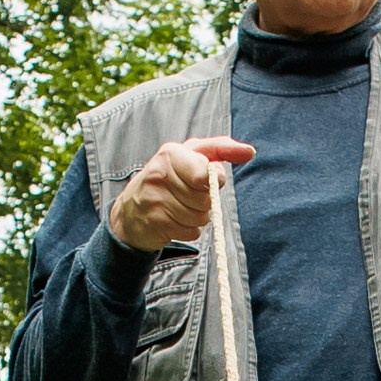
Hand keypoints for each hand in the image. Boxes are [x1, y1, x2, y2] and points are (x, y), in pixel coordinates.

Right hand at [110, 135, 254, 254]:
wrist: (130, 211)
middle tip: (190, 196)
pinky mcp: (155, 223)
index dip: (213, 181)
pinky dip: (190, 230)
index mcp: (171, 153)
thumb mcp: (190, 155)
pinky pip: (191, 231)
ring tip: (181, 208)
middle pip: (205, 198)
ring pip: (200, 217)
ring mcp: (154, 199)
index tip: (210, 181)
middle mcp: (159, 174)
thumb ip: (220, 149)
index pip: (203, 173)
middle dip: (205, 201)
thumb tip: (250, 151)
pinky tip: (175, 221)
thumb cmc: (169, 178)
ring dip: (198, 217)